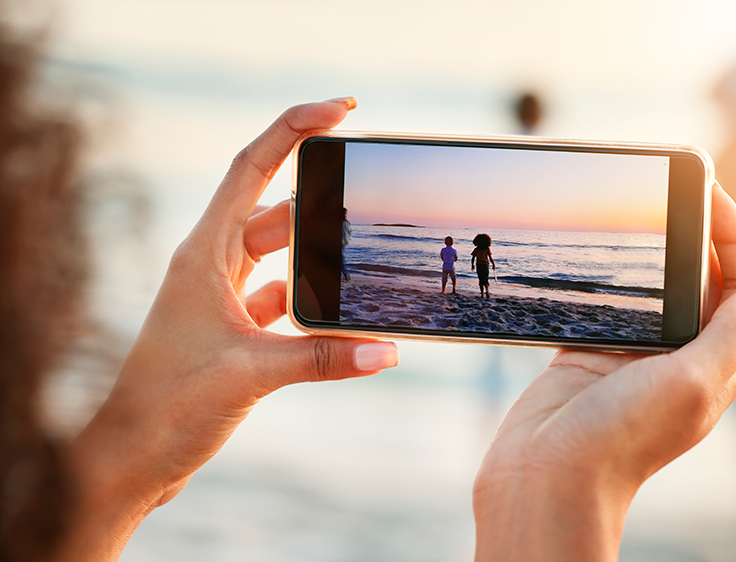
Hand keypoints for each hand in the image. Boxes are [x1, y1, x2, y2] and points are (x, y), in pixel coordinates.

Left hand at [62, 99, 398, 560]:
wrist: (132, 458)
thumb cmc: (169, 407)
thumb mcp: (252, 374)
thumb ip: (323, 358)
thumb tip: (387, 350)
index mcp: (205, 254)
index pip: (252, 170)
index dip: (294, 130)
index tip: (341, 110)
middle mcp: (210, 265)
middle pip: (274, 209)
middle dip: (319, 198)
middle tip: (365, 186)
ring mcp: (219, 297)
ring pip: (279, 255)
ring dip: (316, 255)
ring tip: (360, 254)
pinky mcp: (231, 329)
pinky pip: (278, 296)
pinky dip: (309, 299)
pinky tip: (336, 312)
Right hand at [472, 183, 735, 561]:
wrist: (547, 476)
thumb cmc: (621, 437)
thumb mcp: (692, 383)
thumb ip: (728, 336)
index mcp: (716, 365)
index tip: (714, 194)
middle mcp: (681, 358)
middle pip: (702, 280)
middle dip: (698, 233)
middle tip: (679, 186)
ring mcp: (636, 354)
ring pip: (656, 285)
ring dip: (655, 247)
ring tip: (645, 203)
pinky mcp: (594, 351)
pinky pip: (611, 299)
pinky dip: (612, 270)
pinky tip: (602, 245)